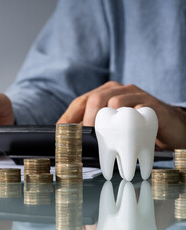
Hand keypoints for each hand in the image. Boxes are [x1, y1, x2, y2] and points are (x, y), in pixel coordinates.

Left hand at [57, 81, 185, 148]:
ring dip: (105, 122)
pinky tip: (124, 134)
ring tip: (103, 139)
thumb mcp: (111, 126)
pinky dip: (127, 121)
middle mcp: (118, 90)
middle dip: (87, 120)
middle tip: (86, 138)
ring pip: (113, 101)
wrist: (170, 126)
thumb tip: (71, 139)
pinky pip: (136, 109)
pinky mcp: (151, 105)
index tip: (60, 132)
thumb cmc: (135, 127)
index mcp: (104, 93)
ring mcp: (135, 95)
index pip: (81, 102)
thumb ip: (93, 128)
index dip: (68, 117)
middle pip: (95, 98)